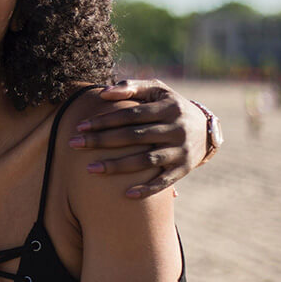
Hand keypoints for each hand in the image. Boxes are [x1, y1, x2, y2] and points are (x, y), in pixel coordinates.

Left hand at [70, 79, 209, 197]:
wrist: (207, 129)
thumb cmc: (171, 105)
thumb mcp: (157, 90)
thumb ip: (131, 87)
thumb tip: (103, 93)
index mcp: (168, 108)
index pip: (130, 114)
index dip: (105, 120)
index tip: (80, 126)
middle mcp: (176, 129)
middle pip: (134, 137)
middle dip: (102, 141)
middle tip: (74, 144)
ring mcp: (181, 151)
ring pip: (146, 161)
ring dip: (117, 166)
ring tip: (90, 169)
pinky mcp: (184, 169)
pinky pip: (164, 182)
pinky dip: (147, 189)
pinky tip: (126, 195)